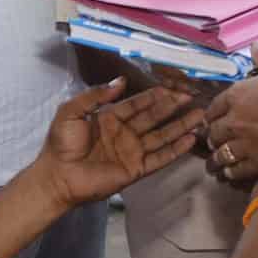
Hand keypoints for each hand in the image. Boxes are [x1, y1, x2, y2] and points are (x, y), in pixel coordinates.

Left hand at [34, 80, 203, 207]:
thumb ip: (95, 96)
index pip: (137, 104)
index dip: (154, 96)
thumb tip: (121, 80)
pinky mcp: (136, 169)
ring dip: (180, 126)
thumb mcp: (71, 112)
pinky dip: (176, 150)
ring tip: (199, 116)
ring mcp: (132, 152)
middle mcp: (125, 133)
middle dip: (172, 107)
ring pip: (162, 136)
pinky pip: (160, 158)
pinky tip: (190, 139)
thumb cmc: (61, 144)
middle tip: (191, 97)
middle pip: (154, 118)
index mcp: (110, 118)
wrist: (58, 177)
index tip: (172, 87)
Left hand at [205, 49, 257, 184]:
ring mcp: (244, 145)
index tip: (211, 117)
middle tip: (213, 138)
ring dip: (217, 157)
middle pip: (214, 131)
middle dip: (212, 135)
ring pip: (221, 154)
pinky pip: (235, 170)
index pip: (214, 106)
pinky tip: (230, 173)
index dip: (211, 113)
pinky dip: (230, 172)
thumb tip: (255, 45)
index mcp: (238, 95)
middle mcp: (235, 121)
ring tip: (216, 160)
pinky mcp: (256, 164)